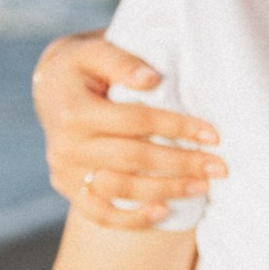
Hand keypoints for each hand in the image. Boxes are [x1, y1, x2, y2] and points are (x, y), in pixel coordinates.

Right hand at [32, 30, 224, 229]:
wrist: (50, 89)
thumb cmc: (81, 67)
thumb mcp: (93, 51)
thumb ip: (121, 60)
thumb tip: (152, 78)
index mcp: (75, 111)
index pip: (135, 121)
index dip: (176, 128)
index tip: (213, 134)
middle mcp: (67, 146)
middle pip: (133, 158)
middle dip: (181, 164)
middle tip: (219, 168)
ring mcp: (66, 171)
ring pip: (121, 189)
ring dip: (166, 190)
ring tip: (202, 187)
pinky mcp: (68, 188)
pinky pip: (100, 213)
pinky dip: (132, 218)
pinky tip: (165, 211)